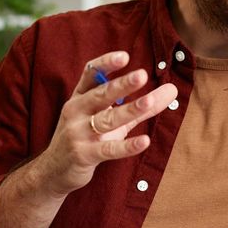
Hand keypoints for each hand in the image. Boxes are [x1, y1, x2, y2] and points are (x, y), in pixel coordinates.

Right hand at [35, 51, 177, 195]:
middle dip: (121, 85)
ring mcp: (77, 133)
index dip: (105, 64)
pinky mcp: (83, 155)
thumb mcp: (112, 119)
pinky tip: (144, 141)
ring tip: (148, 102)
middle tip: (142, 75)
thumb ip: (141, 106)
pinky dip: (126, 146)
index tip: (124, 56)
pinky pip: (108, 149)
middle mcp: (75, 111)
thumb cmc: (87, 138)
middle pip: (100, 95)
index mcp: (80, 97)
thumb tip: (173, 89)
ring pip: (106, 120)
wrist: (54, 171)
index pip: (90, 74)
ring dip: (128, 110)